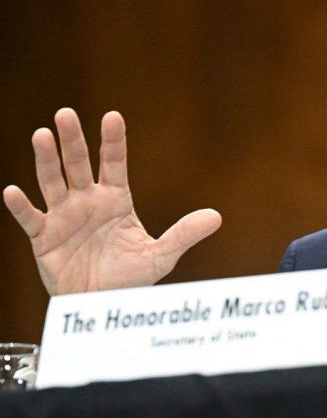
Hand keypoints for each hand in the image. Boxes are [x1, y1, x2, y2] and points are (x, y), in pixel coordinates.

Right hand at [3, 108, 221, 294]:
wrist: (102, 304)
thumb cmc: (130, 277)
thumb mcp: (161, 255)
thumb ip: (184, 234)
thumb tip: (217, 217)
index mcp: (116, 200)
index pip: (114, 163)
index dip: (113, 141)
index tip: (112, 116)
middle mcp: (88, 201)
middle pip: (79, 164)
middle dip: (73, 140)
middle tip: (66, 113)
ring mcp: (64, 217)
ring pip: (52, 182)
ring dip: (46, 161)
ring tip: (42, 135)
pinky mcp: (44, 238)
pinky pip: (31, 219)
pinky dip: (22, 206)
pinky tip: (12, 191)